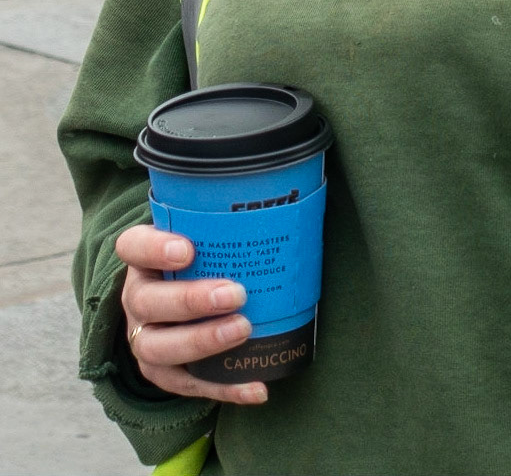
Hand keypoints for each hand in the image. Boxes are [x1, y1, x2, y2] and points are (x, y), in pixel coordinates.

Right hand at [115, 224, 268, 405]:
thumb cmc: (206, 259)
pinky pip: (188, 384)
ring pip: (158, 348)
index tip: (188, 250)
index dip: (154, 249)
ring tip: (243, 330)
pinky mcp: (163, 372)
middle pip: (148, 302)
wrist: (184, 300)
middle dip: (191, 300)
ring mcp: (146, 338)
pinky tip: (257, 387)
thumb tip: (289, 209)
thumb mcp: (206, 237)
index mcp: (144, 260)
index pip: (133, 247)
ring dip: (202, 341)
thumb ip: (230, 225)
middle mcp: (138, 299)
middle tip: (235, 295)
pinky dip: (225, 388)